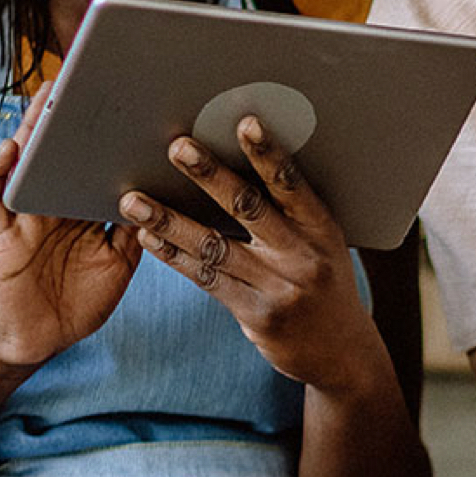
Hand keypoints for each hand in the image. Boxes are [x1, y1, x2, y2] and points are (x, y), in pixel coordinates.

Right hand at [0, 84, 143, 369]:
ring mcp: (23, 212)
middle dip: (66, 116)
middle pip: (57, 150)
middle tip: (84, 78)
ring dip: (30, 128)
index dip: (105, 134)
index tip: (131, 103)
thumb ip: (135, 230)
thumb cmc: (80, 301)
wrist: (40, 338)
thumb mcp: (119, 264)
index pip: (92, 160)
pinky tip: (11, 150)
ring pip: (24, 161)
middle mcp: (52, 201)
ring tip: (45, 97)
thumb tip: (166, 196)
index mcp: (82, 206)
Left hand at [120, 116, 388, 392]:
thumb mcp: (323, 245)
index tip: (245, 123)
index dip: (269, 154)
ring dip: (169, 221)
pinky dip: (174, 256)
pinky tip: (147, 238)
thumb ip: (291, 213)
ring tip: (133, 201)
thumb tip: (239, 166)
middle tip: (178, 147)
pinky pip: (207, 279)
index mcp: (323, 230)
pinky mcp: (257, 316)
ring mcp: (280, 289)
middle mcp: (304, 257)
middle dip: (210, 176)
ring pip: (216, 247)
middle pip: (250, 209)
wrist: (342, 353)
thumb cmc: (324, 284)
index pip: (293, 185)